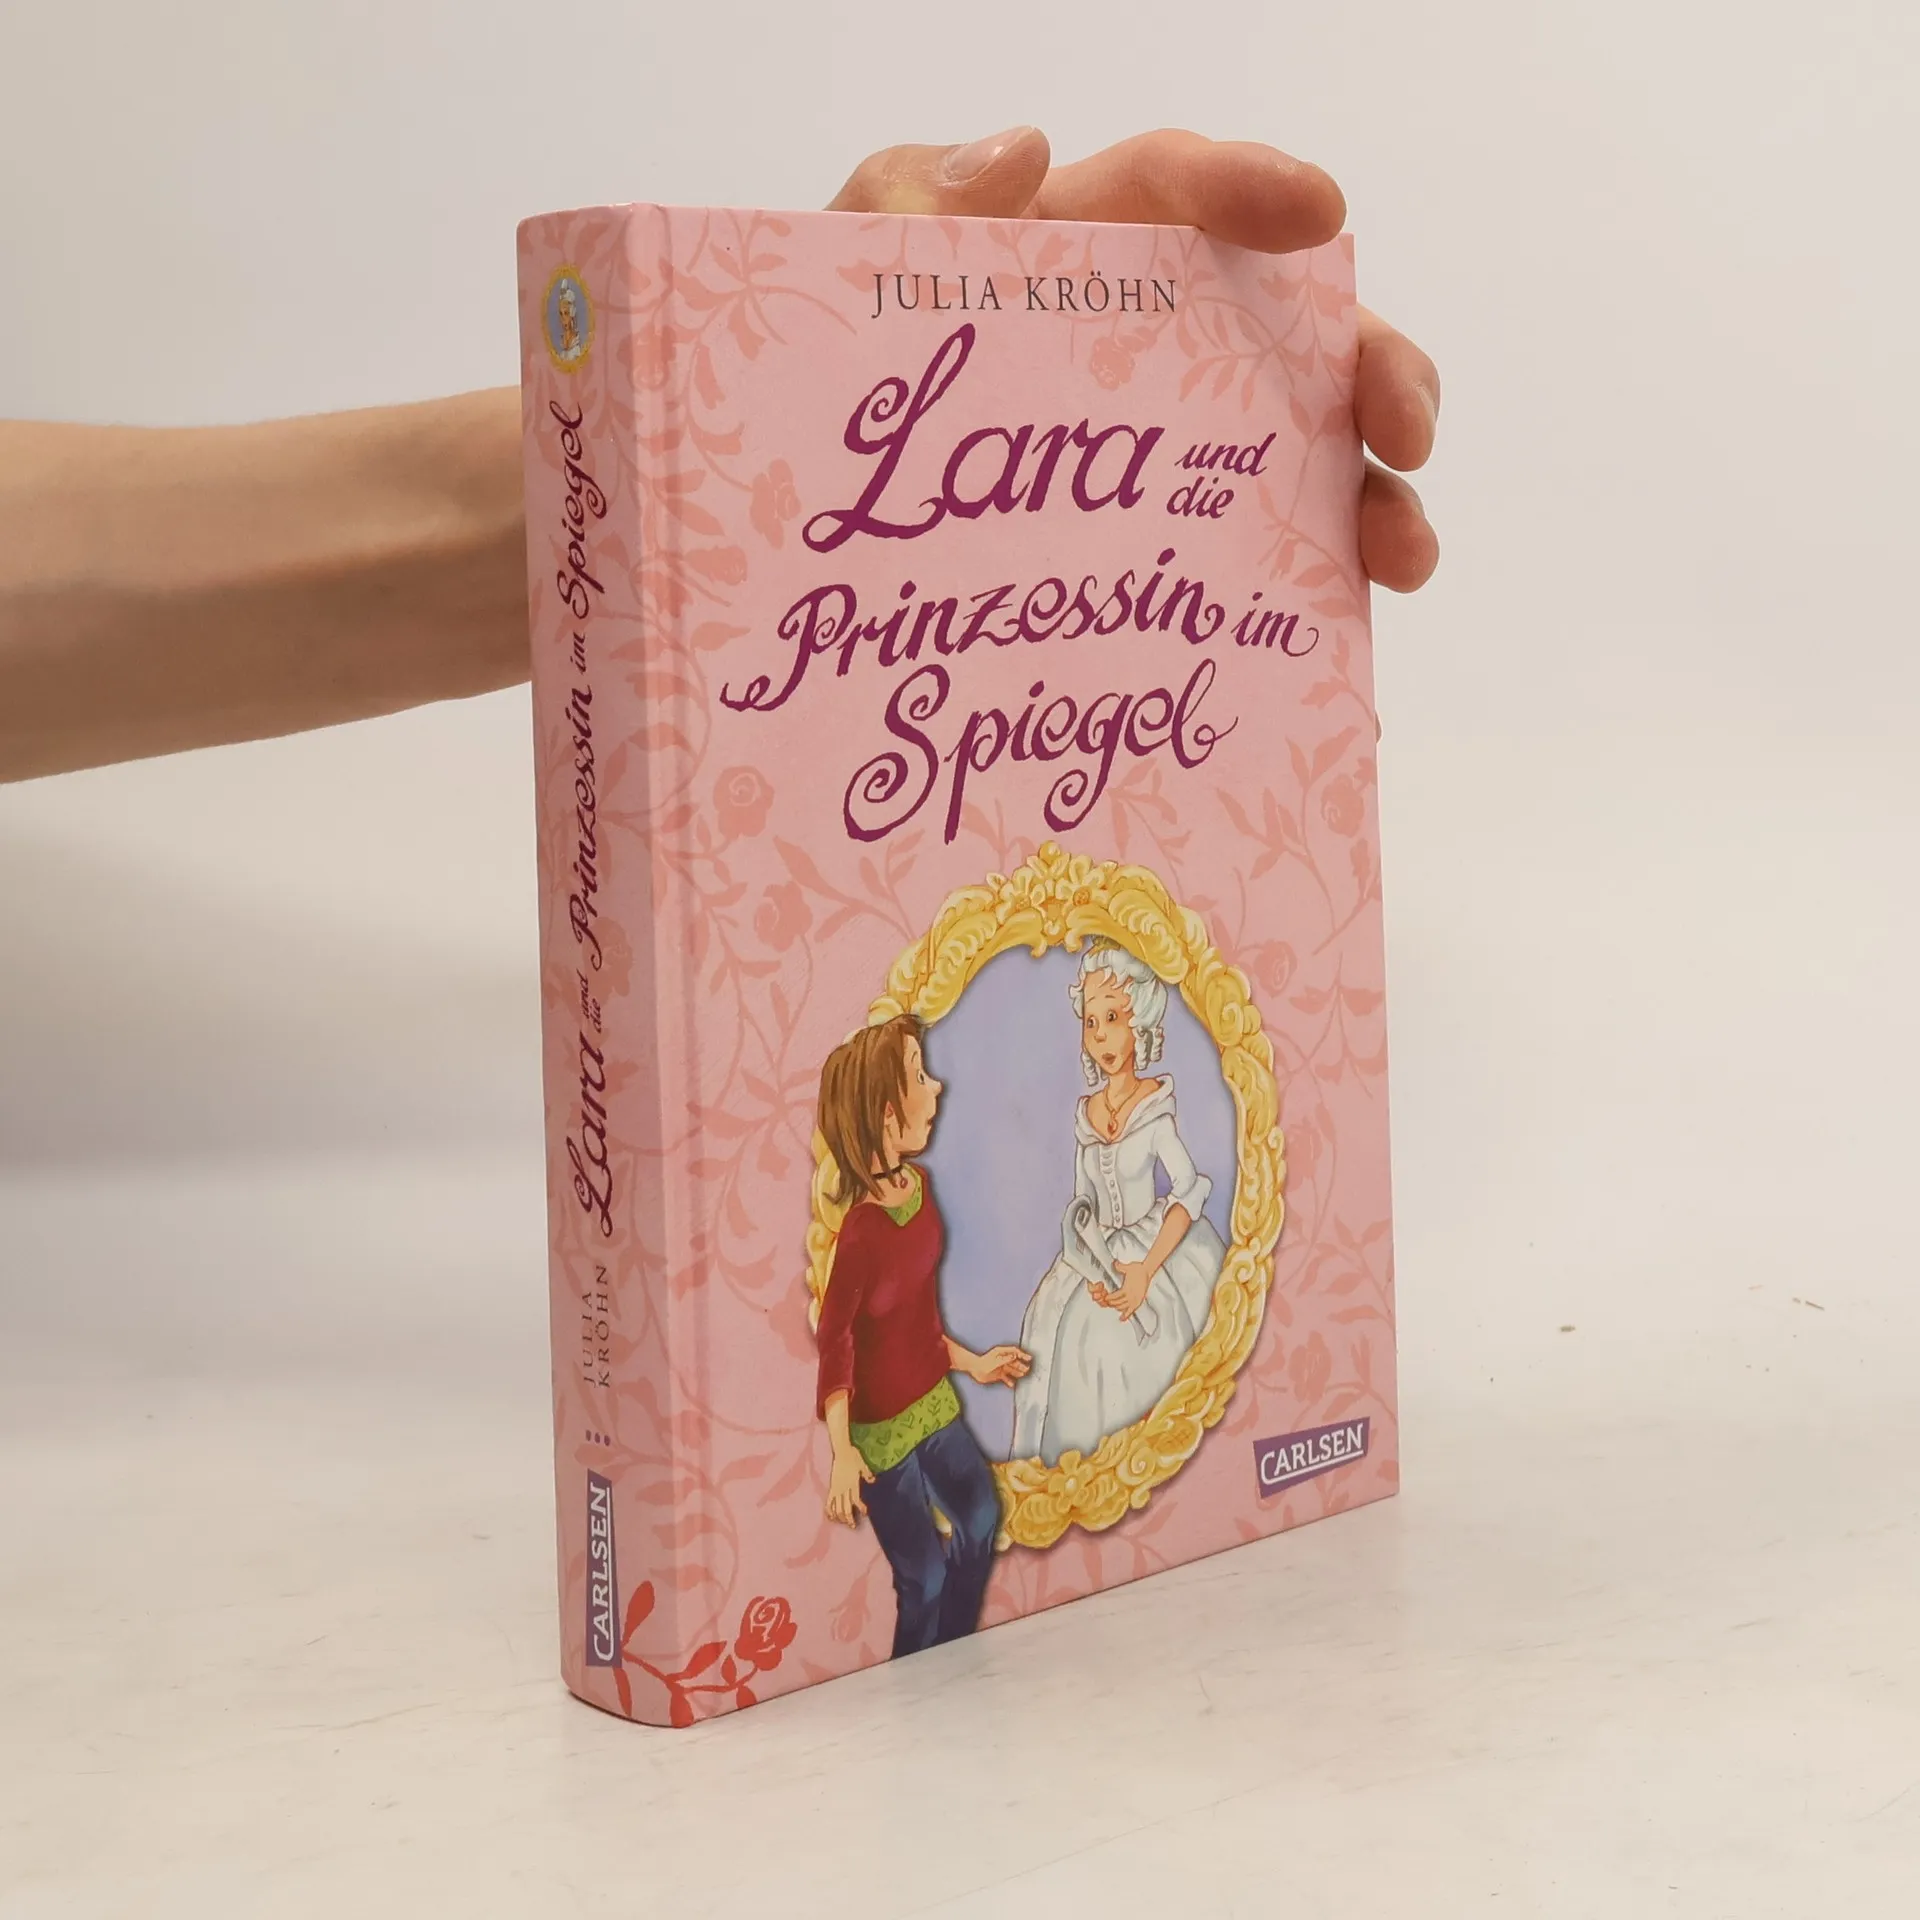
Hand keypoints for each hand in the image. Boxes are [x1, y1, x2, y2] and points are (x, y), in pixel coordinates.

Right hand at [825, 1444, 872, 1526]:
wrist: (841, 1450)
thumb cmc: (853, 1456)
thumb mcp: (863, 1465)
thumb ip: (867, 1474)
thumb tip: (872, 1480)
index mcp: (853, 1484)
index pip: (856, 1500)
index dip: (860, 1508)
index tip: (864, 1512)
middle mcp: (844, 1488)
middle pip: (845, 1508)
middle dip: (849, 1518)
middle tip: (853, 1526)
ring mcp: (836, 1488)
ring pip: (837, 1507)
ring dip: (840, 1517)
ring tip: (843, 1522)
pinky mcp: (831, 1487)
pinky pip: (829, 1501)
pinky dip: (829, 1510)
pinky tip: (830, 1516)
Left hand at [831, 127, 1439, 592]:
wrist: (791, 549)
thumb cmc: (819, 394)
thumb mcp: (838, 291)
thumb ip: (897, 206)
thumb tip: (1021, 154)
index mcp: (1069, 257)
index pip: (1174, 192)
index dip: (1252, 189)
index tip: (1321, 209)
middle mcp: (1141, 349)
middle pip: (1290, 332)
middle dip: (1371, 368)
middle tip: (1404, 430)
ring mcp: (1158, 457)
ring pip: (1297, 456)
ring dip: (1370, 499)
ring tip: (1401, 557)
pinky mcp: (1155, 549)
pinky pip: (1249, 564)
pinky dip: (1306, 598)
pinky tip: (1337, 641)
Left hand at [967, 1344, 1032, 1386]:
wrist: (974, 1369)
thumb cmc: (982, 1363)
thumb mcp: (996, 1361)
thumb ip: (1006, 1359)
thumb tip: (1015, 1356)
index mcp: (1001, 1353)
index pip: (1014, 1352)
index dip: (1022, 1354)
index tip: (1028, 1358)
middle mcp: (1002, 1359)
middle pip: (1014, 1361)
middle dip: (1021, 1365)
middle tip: (1027, 1369)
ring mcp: (1000, 1367)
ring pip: (1011, 1369)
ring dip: (1017, 1372)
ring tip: (1022, 1375)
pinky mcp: (998, 1374)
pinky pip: (1006, 1378)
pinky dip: (1009, 1381)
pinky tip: (1011, 1384)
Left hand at [1096, 1260, 1153, 1322]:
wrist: (1147, 1270)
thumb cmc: (1139, 1269)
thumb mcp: (1127, 1267)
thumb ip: (1119, 1266)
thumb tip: (1114, 1264)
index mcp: (1127, 1288)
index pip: (1115, 1296)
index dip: (1109, 1298)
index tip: (1105, 1298)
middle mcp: (1131, 1295)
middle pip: (1118, 1303)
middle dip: (1111, 1303)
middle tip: (1105, 1302)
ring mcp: (1135, 1299)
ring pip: (1124, 1307)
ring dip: (1117, 1308)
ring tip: (1113, 1307)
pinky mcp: (1139, 1300)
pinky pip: (1132, 1310)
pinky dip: (1126, 1315)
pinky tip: (1122, 1319)